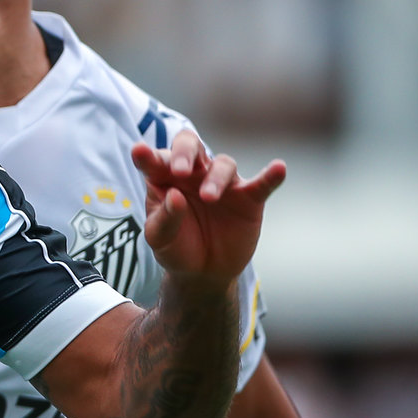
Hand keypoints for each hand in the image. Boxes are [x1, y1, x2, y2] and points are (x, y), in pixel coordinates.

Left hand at [131, 129, 285, 284]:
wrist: (203, 272)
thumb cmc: (175, 247)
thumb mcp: (160, 238)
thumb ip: (164, 217)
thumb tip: (175, 196)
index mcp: (164, 178)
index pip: (156, 160)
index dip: (148, 155)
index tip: (139, 152)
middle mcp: (193, 173)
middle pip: (190, 145)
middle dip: (184, 152)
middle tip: (180, 171)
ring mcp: (222, 183)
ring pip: (222, 165)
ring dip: (216, 178)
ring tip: (209, 198)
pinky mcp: (248, 198)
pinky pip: (261, 183)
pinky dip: (270, 175)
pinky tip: (278, 168)